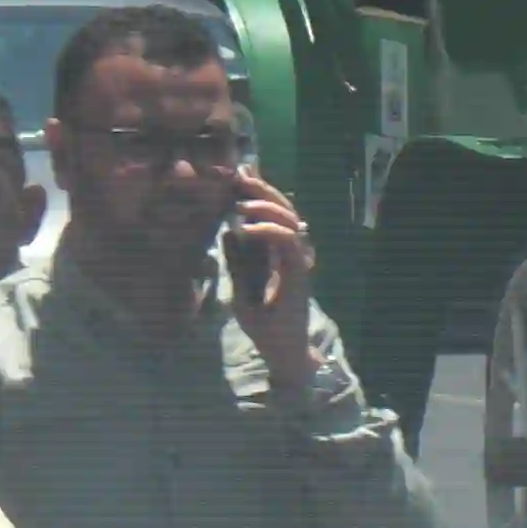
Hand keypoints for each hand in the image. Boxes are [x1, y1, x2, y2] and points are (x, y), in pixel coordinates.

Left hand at [223, 171, 318, 379]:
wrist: (282, 352)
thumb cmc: (265, 325)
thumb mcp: (241, 289)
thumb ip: (237, 262)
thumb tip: (227, 232)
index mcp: (280, 252)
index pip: (274, 213)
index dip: (260, 192)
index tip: (240, 174)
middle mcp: (294, 252)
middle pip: (285, 209)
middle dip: (263, 189)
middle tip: (241, 176)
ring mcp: (299, 261)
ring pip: (291, 219)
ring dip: (266, 207)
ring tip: (241, 204)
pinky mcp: (299, 273)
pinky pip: (288, 242)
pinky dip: (270, 231)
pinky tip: (248, 228)